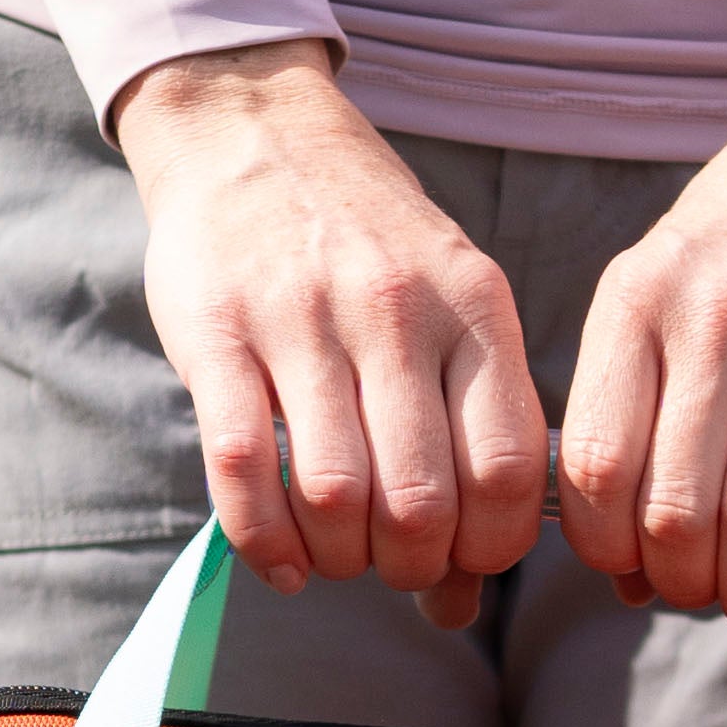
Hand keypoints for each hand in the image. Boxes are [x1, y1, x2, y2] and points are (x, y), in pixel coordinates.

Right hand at [113, 39, 546, 625]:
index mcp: (474, 305)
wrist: (251, 130)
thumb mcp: (448, 305)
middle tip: (391, 563)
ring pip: (335, 496)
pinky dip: (265, 543)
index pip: (509, 470)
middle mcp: (395, 309)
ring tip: (335, 556)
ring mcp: (302, 319)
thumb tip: (466, 595)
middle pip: (422, 501)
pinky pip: (243, 471)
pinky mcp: (216, 334)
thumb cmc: (366, 245)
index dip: (490, 547)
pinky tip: (282, 560)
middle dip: (409, 566)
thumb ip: (470, 433)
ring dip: (338, 560)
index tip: (463, 557)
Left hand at [556, 74, 726, 641]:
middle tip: (698, 595)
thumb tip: (624, 569)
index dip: (605, 548)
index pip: (594, 466)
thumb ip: (625, 413)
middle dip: (681, 582)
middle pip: (673, 506)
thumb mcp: (649, 291)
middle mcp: (712, 321)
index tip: (628, 571)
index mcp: (633, 305)